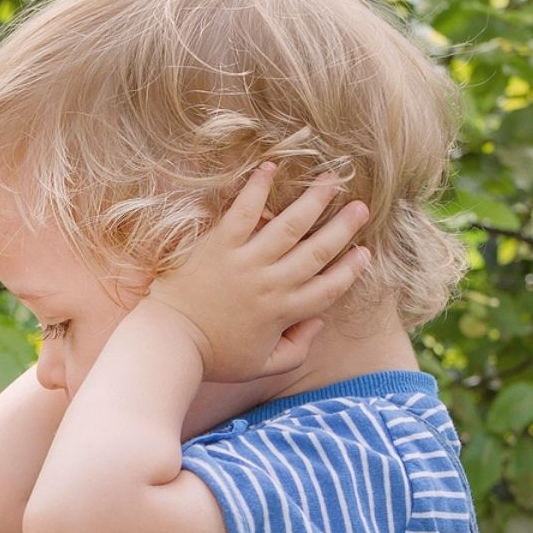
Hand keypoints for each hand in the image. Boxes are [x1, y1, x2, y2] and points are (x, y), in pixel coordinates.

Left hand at [143, 162, 372, 382]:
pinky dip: (257, 188)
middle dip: (343, 228)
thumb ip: (296, 350)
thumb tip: (318, 324)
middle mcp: (271, 284)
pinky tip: (271, 167)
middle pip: (317, 251)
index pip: (328, 288)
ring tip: (332, 180)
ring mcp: (245, 262)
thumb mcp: (260, 365)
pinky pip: (243, 211)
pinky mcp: (218, 246)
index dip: (350, 270)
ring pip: (290, 226)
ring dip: (314, 201)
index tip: (364, 253)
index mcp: (284, 312)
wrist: (167, 343)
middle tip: (361, 208)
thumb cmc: (211, 357)